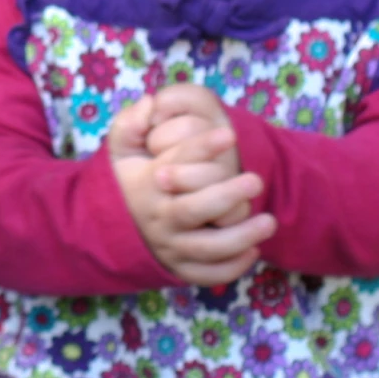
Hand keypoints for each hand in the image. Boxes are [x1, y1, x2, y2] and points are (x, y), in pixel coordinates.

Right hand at [107, 92, 274, 285]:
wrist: (109, 227)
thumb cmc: (128, 180)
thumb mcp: (120, 150)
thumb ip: (131, 124)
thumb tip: (149, 103)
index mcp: (146, 185)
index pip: (176, 165)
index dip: (202, 147)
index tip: (229, 134)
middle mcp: (159, 218)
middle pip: (194, 210)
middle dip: (227, 195)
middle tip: (256, 179)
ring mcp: (170, 246)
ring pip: (208, 248)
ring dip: (241, 236)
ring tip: (269, 221)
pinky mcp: (179, 268)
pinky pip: (208, 274)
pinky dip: (232, 267)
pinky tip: (253, 250)